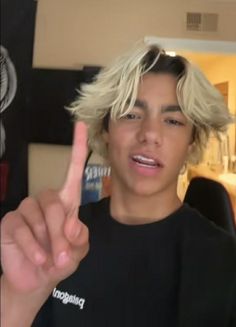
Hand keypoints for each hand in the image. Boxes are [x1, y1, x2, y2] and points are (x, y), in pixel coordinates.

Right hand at [1, 122, 88, 293]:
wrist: (36, 280)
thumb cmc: (61, 260)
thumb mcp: (77, 251)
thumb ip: (80, 239)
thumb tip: (70, 226)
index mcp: (66, 203)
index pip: (73, 171)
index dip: (77, 148)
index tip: (80, 124)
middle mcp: (46, 201)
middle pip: (54, 202)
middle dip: (60, 232)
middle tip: (63, 255)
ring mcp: (26, 210)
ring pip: (37, 215)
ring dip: (47, 241)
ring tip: (49, 258)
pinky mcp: (10, 221)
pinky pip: (20, 228)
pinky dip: (31, 247)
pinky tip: (37, 259)